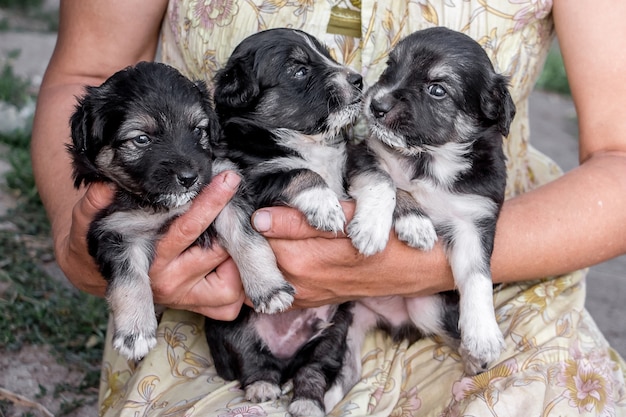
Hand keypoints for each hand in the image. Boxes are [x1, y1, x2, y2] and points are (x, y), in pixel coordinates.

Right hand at [57, 171, 245, 320]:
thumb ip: (92, 203)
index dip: (209, 203)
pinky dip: (240, 288)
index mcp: (145, 259)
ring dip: (240, 258)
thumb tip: (104, 187)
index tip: (228, 179)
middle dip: (233, 225)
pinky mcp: (195, 308)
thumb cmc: (98, 238)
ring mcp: (183, 299)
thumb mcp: (88, 219)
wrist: (95, 274)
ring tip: (240, 230)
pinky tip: (236, 261)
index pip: (186, 229)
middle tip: (243, 201)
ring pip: (231, 284)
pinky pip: (228, 307)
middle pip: (217, 252)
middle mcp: (168, 282)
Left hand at [251, 202, 453, 307]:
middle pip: (252, 257)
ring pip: (260, 274)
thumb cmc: (386, 233)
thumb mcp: (347, 215)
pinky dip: (268, 273)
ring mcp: (303, 295)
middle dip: (245, 237)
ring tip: (258, 232)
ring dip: (255, 256)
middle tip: (242, 214)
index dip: (243, 217)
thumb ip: (300, 219)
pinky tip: (275, 254)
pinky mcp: (310, 301)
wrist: (415, 269)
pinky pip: (275, 289)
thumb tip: (259, 219)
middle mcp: (298, 281)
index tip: (239, 201)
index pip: (254, 237)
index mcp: (301, 257)